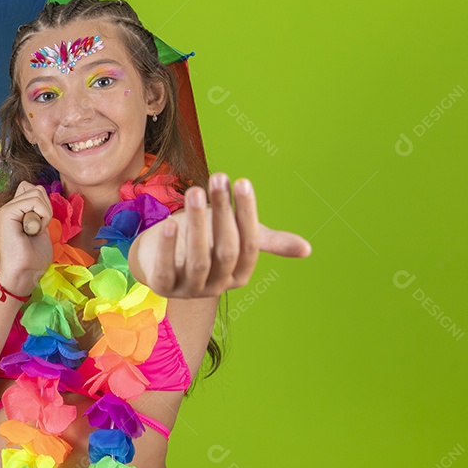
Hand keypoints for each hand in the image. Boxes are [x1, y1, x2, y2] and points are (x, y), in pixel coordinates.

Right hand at [0, 181, 53, 294]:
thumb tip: (44, 197)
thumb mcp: (42, 227)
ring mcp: (6, 209)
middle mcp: (9, 207)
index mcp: (16, 210)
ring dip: (44, 213)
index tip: (42, 225)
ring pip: (36, 192)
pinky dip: (42, 215)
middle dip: (46, 207)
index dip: (44, 204)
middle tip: (39, 229)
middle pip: (36, 188)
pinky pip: (33, 201)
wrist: (25, 273)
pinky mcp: (6, 213)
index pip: (34, 189)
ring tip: (35, 231)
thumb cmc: (34, 257)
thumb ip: (40, 211)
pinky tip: (34, 230)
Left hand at [130, 173, 311, 298]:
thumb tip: (308, 249)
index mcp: (239, 274)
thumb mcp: (236, 238)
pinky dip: (169, 249)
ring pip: (199, 260)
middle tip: (218, 178)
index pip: (249, 245)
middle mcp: (217, 286)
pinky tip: (170, 224)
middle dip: (223, 214)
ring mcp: (189, 289)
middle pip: (226, 251)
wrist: (159, 256)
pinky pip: (166, 272)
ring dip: (198, 224)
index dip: (246, 214)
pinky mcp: (162, 287)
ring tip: (195, 190)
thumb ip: (268, 241)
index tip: (242, 181)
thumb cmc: (205, 241)